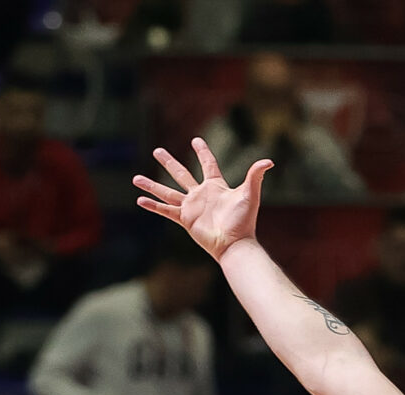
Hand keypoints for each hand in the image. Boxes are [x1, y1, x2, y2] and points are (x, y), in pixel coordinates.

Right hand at [134, 137, 270, 260]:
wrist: (234, 244)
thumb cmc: (244, 221)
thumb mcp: (250, 194)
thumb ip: (255, 175)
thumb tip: (269, 161)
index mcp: (216, 186)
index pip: (208, 164)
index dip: (203, 152)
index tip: (196, 140)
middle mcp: (201, 195)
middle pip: (181, 173)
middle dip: (169, 162)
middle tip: (157, 150)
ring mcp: (191, 207)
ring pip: (167, 192)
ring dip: (152, 184)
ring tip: (135, 178)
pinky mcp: (185, 219)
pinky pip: (165, 210)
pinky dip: (153, 205)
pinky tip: (140, 200)